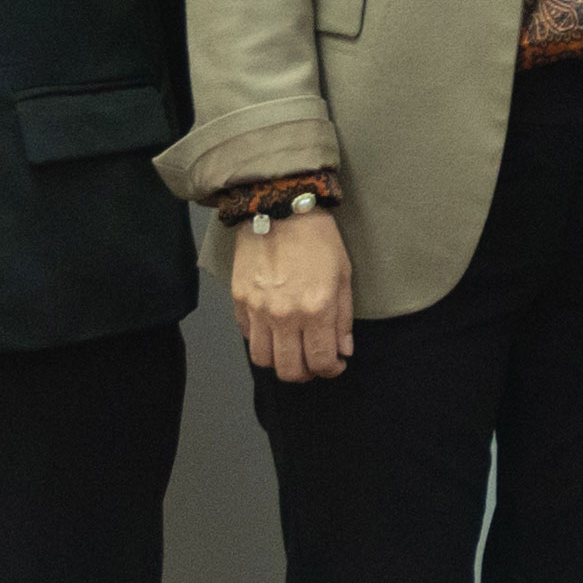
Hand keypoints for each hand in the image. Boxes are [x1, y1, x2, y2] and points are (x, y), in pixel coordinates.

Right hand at [232, 205, 358, 381]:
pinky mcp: (239, 301)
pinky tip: (274, 329)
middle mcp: (285, 316)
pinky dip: (261, 340)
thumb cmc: (318, 239)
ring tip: (291, 350)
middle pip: (288, 370)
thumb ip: (343, 318)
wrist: (280, 208)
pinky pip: (247, 336)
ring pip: (263, 360)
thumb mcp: (343, 276)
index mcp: (316, 309)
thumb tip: (343, 351)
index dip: (330, 370)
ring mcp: (258, 310)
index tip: (334, 364)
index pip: (320, 361)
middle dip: (305, 373)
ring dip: (279, 362)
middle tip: (312, 362)